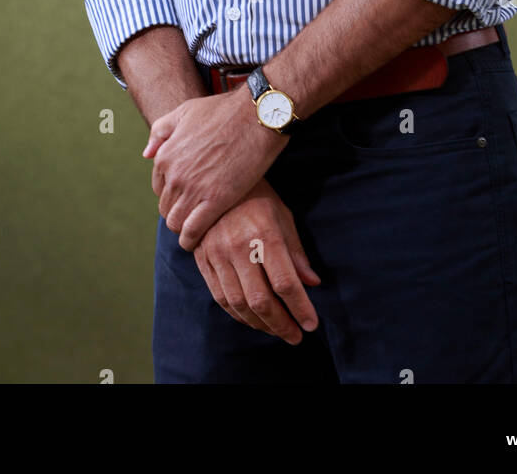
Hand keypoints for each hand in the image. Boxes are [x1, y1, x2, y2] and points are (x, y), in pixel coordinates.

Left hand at [143, 89, 287, 250]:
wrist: (255, 116)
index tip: (186, 197)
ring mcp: (194, 189)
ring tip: (196, 228)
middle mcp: (175, 174)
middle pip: (166, 208)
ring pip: (176, 223)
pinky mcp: (216, 200)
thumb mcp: (185, 112)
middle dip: (177, 212)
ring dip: (183, 229)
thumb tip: (147, 154)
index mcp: (165, 155)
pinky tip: (197, 241)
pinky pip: (193, 231)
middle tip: (193, 214)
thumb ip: (161, 132)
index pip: (159, 188)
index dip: (172, 194)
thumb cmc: (223, 111)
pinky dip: (191, 240)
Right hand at [193, 178, 321, 344]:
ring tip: (277, 331)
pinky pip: (220, 297)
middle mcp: (238, 247)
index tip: (312, 325)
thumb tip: (313, 284)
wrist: (212, 179)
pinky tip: (252, 320)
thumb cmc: (256, 196)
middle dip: (281, 325)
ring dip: (260, 325)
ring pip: (239, 304)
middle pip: (261, 300)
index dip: (300, 308)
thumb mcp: (282, 215)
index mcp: (264, 233)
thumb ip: (296, 252)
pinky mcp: (203, 259)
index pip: (285, 282)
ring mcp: (217, 254)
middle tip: (296, 336)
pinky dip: (238, 315)